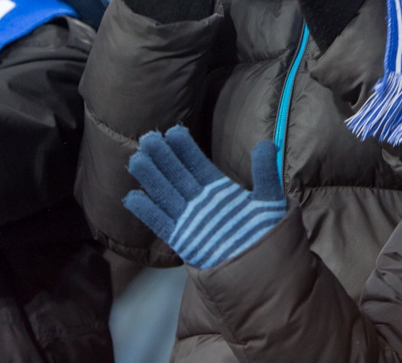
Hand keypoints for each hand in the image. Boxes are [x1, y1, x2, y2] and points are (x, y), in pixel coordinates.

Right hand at [124, 127, 285, 268]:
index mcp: (219, 189)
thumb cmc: (264, 234)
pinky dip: (147, 212)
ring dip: (151, 179)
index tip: (174, 131)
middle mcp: (201, 202)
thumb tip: (267, 145)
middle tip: (148, 138)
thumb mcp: (269, 201)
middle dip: (163, 158)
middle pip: (177, 176)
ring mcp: (190, 220)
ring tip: (136, 159)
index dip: (186, 149)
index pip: (198, 164)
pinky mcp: (183, 239)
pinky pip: (162, 223)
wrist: (259, 270)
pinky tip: (132, 197)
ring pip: (166, 195)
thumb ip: (265, 174)